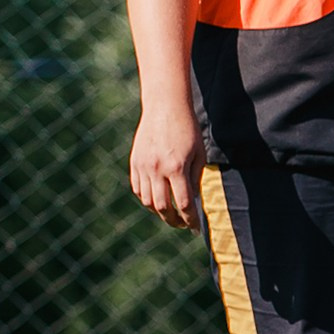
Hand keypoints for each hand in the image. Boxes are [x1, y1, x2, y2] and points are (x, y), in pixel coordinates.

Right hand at [129, 103, 205, 228]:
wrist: (165, 106)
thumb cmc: (187, 128)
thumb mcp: (198, 153)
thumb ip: (195, 178)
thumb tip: (192, 201)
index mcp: (176, 168)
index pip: (184, 204)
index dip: (191, 220)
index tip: (195, 228)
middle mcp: (157, 169)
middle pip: (163, 208)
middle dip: (174, 221)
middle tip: (182, 224)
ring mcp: (143, 166)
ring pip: (147, 201)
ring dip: (159, 211)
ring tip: (170, 212)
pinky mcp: (135, 162)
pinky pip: (138, 189)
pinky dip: (147, 198)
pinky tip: (157, 198)